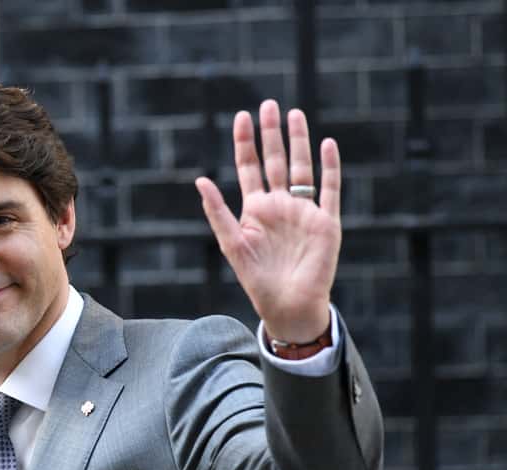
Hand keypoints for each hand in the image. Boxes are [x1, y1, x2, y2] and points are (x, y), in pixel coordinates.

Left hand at [195, 99, 340, 342]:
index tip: (241, 116)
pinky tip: (327, 144)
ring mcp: (304, 212)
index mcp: (256, 210)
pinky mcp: (326, 222)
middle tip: (268, 104)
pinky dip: (330, 167)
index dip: (245, 143)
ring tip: (295, 114)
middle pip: (276, 161)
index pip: (250, 168)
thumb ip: (218, 212)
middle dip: (272, 133)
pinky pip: (330, 189)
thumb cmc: (257, 280)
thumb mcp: (232, 243)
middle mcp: (280, 206)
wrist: (288, 305)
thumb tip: (200, 180)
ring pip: (301, 168)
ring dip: (299, 142)